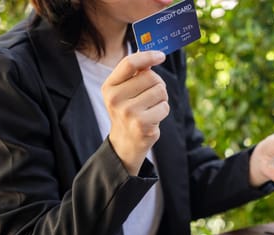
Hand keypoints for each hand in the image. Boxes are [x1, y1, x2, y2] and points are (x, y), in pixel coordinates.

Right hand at [102, 51, 169, 174]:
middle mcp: (116, 99)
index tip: (161, 56)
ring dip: (161, 98)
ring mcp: (129, 113)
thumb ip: (135, 74)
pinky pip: (164, 107)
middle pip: (151, 77)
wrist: (125, 142)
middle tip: (152, 95)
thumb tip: (152, 55)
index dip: (148, 56)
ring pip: (160, 91)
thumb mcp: (123, 91)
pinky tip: (153, 117)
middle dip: (157, 84)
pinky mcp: (143, 125)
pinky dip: (163, 111)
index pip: (129, 63)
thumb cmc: (127, 110)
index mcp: (109, 87)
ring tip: (151, 107)